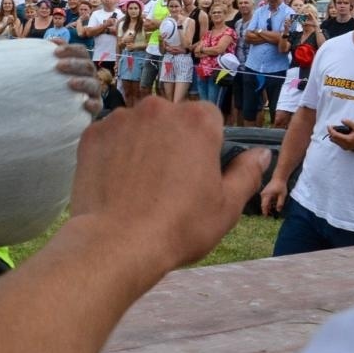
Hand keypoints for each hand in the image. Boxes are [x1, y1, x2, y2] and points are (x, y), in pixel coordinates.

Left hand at [52, 43, 101, 115]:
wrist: (59, 114)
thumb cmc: (55, 88)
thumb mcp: (52, 72)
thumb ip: (52, 57)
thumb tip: (49, 42)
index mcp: (81, 65)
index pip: (81, 52)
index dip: (70, 49)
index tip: (55, 52)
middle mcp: (90, 76)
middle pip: (88, 66)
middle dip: (74, 63)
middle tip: (58, 66)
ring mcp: (93, 93)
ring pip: (95, 84)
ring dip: (83, 82)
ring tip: (70, 83)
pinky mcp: (94, 109)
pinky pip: (97, 106)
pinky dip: (92, 103)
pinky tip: (85, 103)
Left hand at [69, 99, 266, 268]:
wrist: (116, 243)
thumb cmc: (179, 227)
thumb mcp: (227, 206)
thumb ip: (247, 173)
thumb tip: (261, 154)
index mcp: (197, 121)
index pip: (209, 119)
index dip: (206, 146)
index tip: (199, 172)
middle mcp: (158, 109)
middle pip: (172, 119)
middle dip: (173, 142)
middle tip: (169, 182)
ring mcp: (121, 119)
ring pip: (139, 126)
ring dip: (142, 145)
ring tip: (140, 185)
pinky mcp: (92, 135)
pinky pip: (110, 138)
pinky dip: (114, 153)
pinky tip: (117, 183)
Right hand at [259, 175, 287, 215]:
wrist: (278, 177)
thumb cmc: (281, 186)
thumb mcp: (282, 195)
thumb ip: (280, 203)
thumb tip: (278, 210)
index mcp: (267, 195)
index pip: (264, 205)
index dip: (265, 211)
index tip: (266, 217)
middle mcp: (263, 194)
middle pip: (263, 204)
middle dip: (266, 210)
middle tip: (270, 215)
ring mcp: (263, 193)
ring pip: (264, 202)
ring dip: (268, 206)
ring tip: (273, 210)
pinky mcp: (265, 192)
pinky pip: (266, 199)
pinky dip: (269, 202)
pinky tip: (273, 204)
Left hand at [328, 120, 353, 151]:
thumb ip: (349, 123)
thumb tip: (342, 120)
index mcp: (347, 140)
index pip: (334, 135)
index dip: (330, 130)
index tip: (329, 126)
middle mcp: (344, 145)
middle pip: (333, 139)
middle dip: (331, 132)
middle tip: (334, 127)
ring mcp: (344, 147)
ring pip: (334, 141)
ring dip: (334, 135)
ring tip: (338, 130)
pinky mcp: (345, 148)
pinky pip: (338, 143)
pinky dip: (337, 138)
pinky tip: (341, 134)